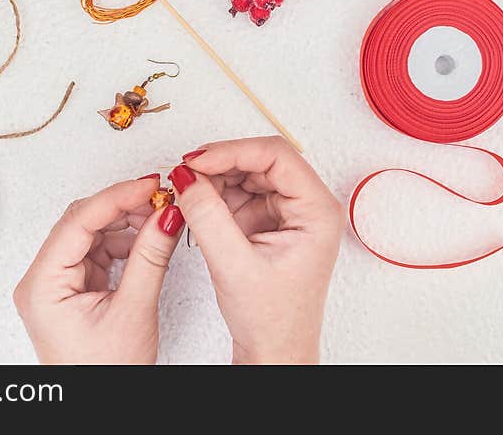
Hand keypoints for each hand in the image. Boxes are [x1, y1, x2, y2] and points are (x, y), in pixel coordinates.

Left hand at [13, 175, 184, 363]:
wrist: (100, 409)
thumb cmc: (105, 374)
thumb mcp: (133, 311)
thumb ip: (150, 257)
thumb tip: (166, 215)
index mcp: (42, 286)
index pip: (78, 222)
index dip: (116, 197)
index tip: (149, 184)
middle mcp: (42, 280)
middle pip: (81, 222)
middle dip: (123, 207)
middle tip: (160, 196)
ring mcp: (57, 284)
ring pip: (91, 233)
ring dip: (126, 223)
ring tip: (160, 217)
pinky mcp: (74, 288)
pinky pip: (98, 251)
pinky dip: (124, 242)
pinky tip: (148, 239)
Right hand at [169, 136, 342, 363]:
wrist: (274, 351)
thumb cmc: (272, 319)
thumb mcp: (233, 265)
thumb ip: (208, 216)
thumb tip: (187, 176)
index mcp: (317, 211)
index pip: (276, 156)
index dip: (233, 151)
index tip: (198, 160)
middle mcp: (308, 206)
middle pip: (261, 160)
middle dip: (221, 163)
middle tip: (185, 173)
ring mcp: (288, 212)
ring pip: (248, 174)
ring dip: (216, 178)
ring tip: (188, 192)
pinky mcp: (269, 221)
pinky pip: (240, 193)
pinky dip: (216, 195)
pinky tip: (198, 205)